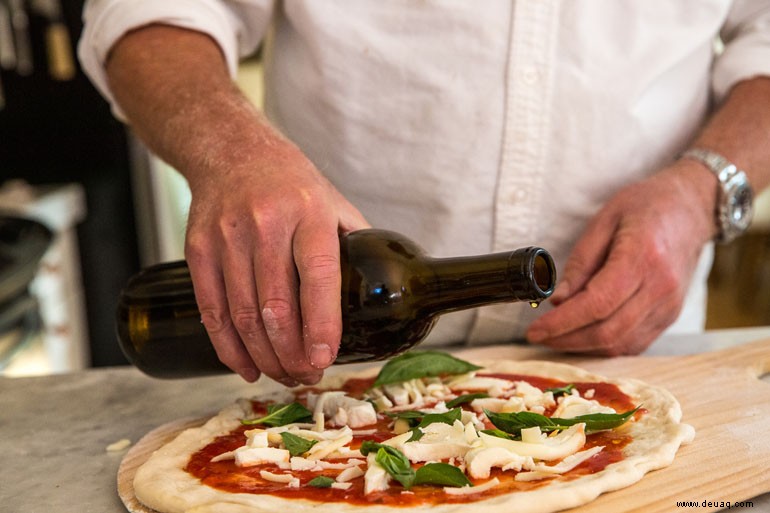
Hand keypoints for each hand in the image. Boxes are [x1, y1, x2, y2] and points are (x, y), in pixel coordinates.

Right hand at [184, 137, 368, 385]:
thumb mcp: (332, 201)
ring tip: (283, 375)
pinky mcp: (198, 250)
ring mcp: (227, 238)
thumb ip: (357, 243)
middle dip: (292, 352)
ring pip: (243, 314)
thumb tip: (387, 289)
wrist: (230, 151)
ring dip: (264, 357)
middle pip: (276, 305)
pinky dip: (229, 348)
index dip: (322, 323)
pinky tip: (247, 367)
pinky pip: (212, 311)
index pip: (318, 276)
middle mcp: (266, 225)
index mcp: (308, 213)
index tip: (325, 357)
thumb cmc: (291, 183)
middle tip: (307, 375)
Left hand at [526, 160, 716, 354]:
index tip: (535, 330)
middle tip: (538, 336)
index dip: (562, 322)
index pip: (597, 304)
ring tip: (554, 337)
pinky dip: (604, 346)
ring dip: (583, 347)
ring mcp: (669, 306)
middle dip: (566, 339)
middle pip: (608, 331)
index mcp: (643, 257)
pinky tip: (582, 336)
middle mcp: (661, 288)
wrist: (691, 209)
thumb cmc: (645, 206)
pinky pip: (634, 344)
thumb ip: (580, 263)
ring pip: (620, 343)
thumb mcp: (604, 220)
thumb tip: (557, 301)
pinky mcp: (670, 316)